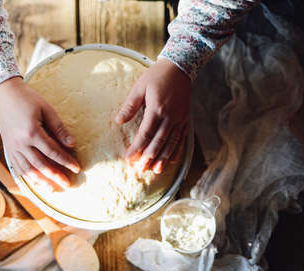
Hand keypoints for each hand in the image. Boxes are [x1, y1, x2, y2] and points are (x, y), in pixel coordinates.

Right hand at [0, 77, 79, 189]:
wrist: (4, 94)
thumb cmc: (28, 99)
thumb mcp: (47, 110)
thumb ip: (59, 128)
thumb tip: (72, 144)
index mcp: (32, 132)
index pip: (53, 152)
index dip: (66, 161)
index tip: (77, 168)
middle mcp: (20, 143)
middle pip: (41, 165)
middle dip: (55, 176)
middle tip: (67, 184)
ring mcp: (12, 147)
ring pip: (28, 170)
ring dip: (41, 181)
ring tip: (53, 189)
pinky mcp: (8, 148)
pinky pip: (18, 167)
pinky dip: (28, 177)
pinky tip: (36, 182)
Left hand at [115, 58, 190, 173]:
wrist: (180, 67)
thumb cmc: (156, 76)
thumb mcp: (139, 87)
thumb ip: (130, 105)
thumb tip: (118, 121)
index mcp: (157, 108)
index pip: (145, 134)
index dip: (137, 148)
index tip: (129, 159)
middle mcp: (170, 116)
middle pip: (158, 142)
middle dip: (148, 157)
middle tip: (140, 170)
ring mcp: (180, 119)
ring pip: (171, 143)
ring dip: (163, 158)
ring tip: (155, 170)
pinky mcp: (186, 119)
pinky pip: (182, 138)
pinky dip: (176, 150)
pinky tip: (171, 160)